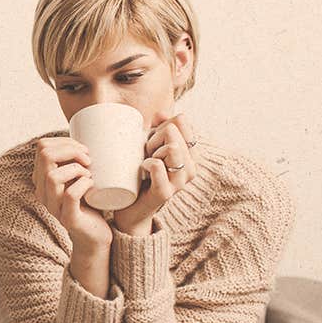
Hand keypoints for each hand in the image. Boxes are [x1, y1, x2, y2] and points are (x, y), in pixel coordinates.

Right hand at [32, 137, 112, 249]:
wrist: (97, 235)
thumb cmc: (92, 202)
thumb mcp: (80, 176)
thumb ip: (77, 159)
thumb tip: (94, 130)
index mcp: (42, 179)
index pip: (42, 147)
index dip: (65, 142)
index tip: (84, 150)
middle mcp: (42, 192)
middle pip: (44, 155)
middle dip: (71, 149)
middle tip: (89, 159)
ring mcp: (53, 206)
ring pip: (52, 176)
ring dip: (76, 168)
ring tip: (90, 173)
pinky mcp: (67, 218)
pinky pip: (69, 195)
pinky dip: (83, 184)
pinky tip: (92, 184)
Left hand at [113, 111, 198, 235]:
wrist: (130, 209)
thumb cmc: (141, 175)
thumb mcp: (151, 147)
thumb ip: (160, 128)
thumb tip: (161, 114)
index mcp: (191, 155)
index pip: (183, 122)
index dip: (162, 125)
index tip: (153, 138)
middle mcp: (191, 169)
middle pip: (173, 131)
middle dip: (153, 137)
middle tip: (145, 154)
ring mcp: (179, 182)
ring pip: (170, 147)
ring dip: (151, 149)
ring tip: (144, 162)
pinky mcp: (165, 193)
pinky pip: (157, 165)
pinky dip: (147, 162)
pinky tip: (142, 169)